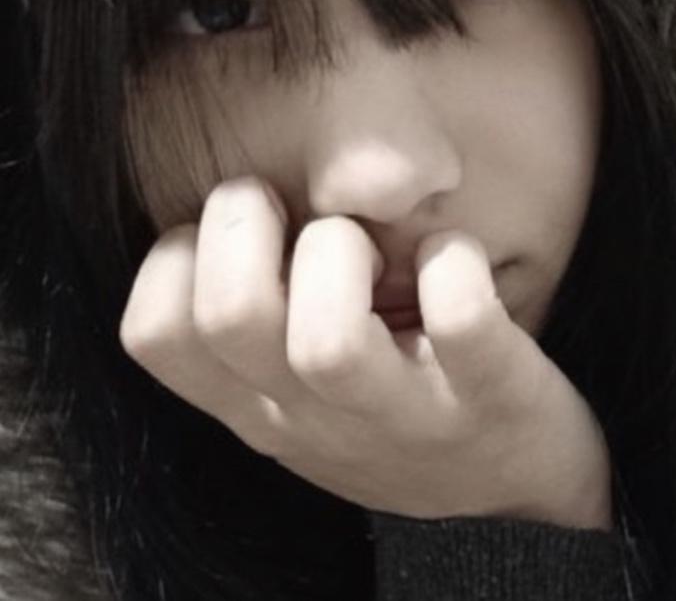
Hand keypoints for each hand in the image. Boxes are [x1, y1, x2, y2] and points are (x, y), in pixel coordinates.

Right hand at [119, 175, 612, 530]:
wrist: (522, 473)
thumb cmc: (393, 401)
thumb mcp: (299, 386)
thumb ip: (253, 318)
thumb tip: (219, 202)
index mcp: (256, 406)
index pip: (152, 334)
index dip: (174, 257)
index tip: (234, 237)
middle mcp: (315, 421)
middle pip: (229, 317)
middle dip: (247, 222)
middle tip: (298, 218)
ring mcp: (405, 417)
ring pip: (327, 341)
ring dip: (344, 253)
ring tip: (375, 250)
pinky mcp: (493, 395)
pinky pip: (461, 319)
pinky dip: (453, 262)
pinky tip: (452, 259)